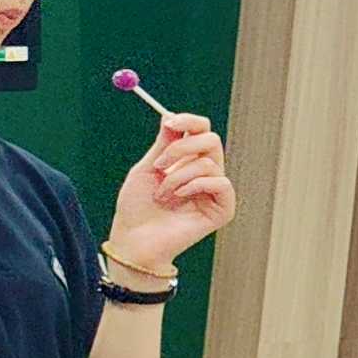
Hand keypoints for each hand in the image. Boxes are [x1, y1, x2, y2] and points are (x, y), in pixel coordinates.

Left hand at [105, 113, 233, 272]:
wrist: (134, 241)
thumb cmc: (136, 208)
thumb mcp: (146, 169)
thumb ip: (163, 145)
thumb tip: (170, 117)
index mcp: (187, 162)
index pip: (201, 132)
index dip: (189, 122)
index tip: (170, 122)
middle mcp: (204, 174)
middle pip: (211, 140)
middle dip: (182, 148)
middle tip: (158, 165)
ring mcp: (215, 191)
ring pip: (208, 163)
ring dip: (177, 177)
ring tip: (162, 195)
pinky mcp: (223, 208)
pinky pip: (219, 183)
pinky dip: (195, 186)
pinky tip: (179, 198)